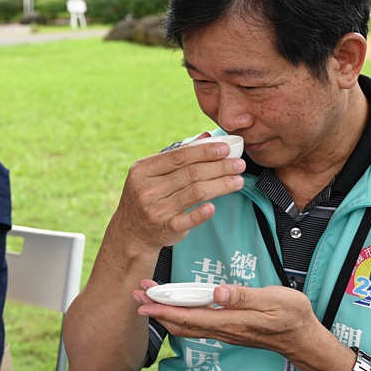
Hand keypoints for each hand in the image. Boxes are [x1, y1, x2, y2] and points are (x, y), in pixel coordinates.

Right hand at [110, 137, 245, 253]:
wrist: (131, 232)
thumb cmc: (147, 196)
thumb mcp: (153, 174)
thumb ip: (179, 156)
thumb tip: (207, 137)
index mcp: (142, 170)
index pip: (178, 157)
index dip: (204, 152)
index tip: (226, 149)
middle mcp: (147, 189)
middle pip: (190, 174)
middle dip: (219, 167)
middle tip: (239, 164)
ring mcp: (155, 210)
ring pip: (194, 193)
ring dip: (220, 186)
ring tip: (238, 181)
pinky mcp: (165, 229)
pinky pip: (187, 220)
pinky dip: (201, 213)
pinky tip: (214, 207)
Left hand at [135, 280, 319, 359]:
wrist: (304, 339)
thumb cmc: (292, 317)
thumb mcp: (273, 300)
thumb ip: (244, 297)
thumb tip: (218, 293)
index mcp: (230, 321)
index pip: (189, 317)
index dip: (164, 310)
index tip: (144, 302)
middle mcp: (222, 329)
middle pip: (181, 323)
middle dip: (156, 310)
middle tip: (136, 294)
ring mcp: (224, 330)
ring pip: (187, 323)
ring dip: (165, 311)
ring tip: (148, 296)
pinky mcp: (227, 327)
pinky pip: (196, 323)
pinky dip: (180, 313)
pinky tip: (174, 304)